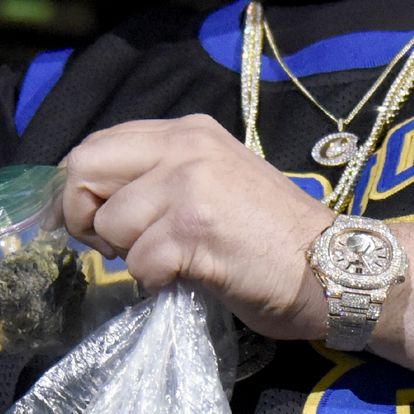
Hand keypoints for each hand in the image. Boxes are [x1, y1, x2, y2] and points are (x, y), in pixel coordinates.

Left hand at [58, 115, 339, 339]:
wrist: (332, 267)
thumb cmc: (270, 236)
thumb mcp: (213, 182)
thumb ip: (159, 177)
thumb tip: (92, 199)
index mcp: (187, 132)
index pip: (96, 145)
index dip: (82, 190)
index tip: (98, 222)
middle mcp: (186, 148)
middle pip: (84, 171)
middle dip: (86, 218)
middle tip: (120, 245)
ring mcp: (190, 187)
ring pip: (110, 225)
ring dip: (133, 256)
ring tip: (177, 260)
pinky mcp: (194, 232)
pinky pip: (139, 265)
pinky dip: (159, 282)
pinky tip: (194, 275)